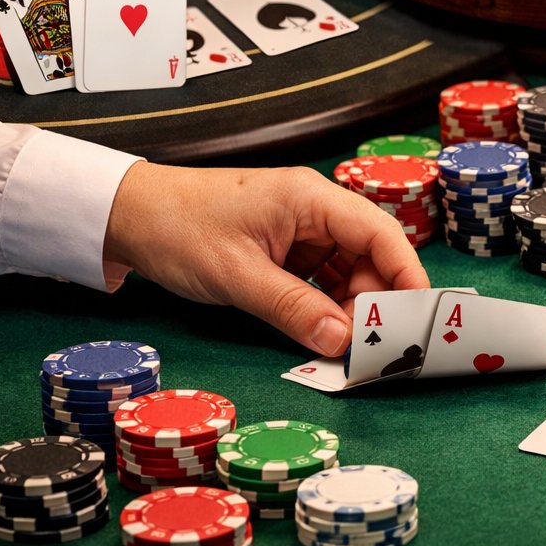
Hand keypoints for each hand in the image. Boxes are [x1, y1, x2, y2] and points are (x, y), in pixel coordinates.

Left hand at [103, 162, 428, 354]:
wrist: (127, 215)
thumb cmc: (179, 229)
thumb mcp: (239, 276)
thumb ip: (294, 309)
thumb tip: (342, 342)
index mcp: (311, 199)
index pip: (380, 232)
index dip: (406, 274)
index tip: (418, 316)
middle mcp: (314, 210)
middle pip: (370, 255)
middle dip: (376, 301)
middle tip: (372, 345)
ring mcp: (301, 230)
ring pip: (349, 270)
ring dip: (350, 308)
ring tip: (347, 346)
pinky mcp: (286, 248)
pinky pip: (322, 279)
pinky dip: (326, 307)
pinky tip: (322, 333)